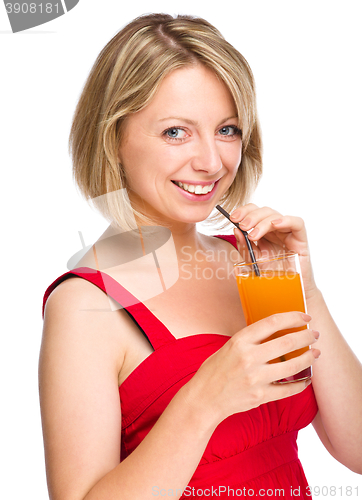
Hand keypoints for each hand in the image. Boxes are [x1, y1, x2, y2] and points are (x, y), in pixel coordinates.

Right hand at [191, 312, 319, 423]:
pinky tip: (306, 378)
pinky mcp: (260, 396)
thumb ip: (251, 341)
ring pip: (293, 366)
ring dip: (309, 358)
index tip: (304, 318)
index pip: (272, 323)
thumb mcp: (229, 347)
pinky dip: (301, 383)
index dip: (292, 318)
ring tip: (315, 353)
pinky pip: (288, 389)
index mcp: (239, 341)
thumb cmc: (214, 371)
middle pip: (287, 342)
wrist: (203, 399)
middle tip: (314, 335)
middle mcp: (248, 358)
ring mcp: (255, 378)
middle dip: (305, 337)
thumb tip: (277, 332)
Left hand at [230, 203, 317, 298]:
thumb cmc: (272, 276)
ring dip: (262, 222)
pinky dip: (286, 220)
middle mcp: (275, 230)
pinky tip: (275, 224)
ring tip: (253, 235)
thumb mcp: (253, 261)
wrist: (288, 291)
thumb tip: (236, 230)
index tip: (233, 218)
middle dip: (251, 216)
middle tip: (242, 226)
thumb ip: (244, 247)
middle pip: (263, 211)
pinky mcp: (300, 239)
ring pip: (275, 216)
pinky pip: (297, 223)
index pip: (253, 213)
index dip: (243, 211)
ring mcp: (287, 233)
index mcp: (263, 232)